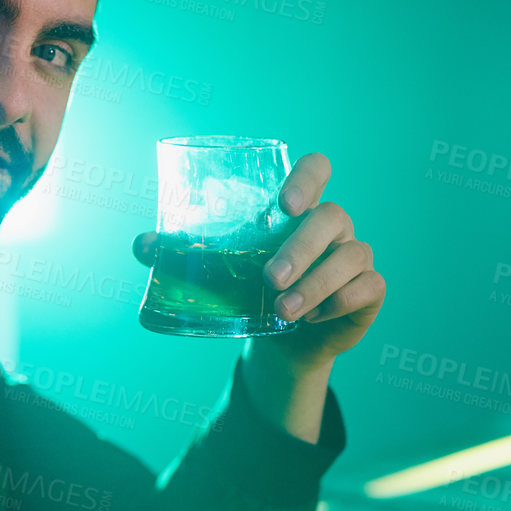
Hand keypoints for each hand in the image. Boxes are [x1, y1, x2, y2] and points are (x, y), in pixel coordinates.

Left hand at [132, 152, 383, 370]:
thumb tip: (142, 245)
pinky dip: (340, 302)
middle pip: (332, 217)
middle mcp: (331, 226)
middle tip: (269, 278)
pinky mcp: (369, 290)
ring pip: (352, 255)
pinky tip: (314, 317)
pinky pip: (368, 287)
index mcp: (299, 209)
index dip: (307, 177)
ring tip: (283, 310)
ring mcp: (354, 256)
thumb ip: (181, 253)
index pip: (316, 169)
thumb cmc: (250, 290)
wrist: (280, 341)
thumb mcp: (217, 272)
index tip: (285, 204)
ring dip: (317, 283)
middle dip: (300, 248)